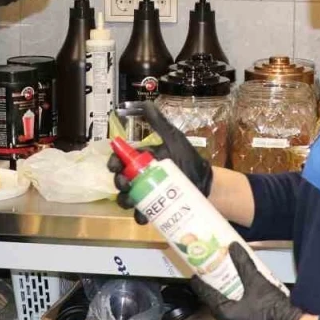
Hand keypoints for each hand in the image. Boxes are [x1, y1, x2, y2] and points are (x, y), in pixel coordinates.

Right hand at [107, 102, 211, 224]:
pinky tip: (144, 215)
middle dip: (119, 182)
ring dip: (125, 200)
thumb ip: (159, 123)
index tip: (115, 166)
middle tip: (126, 183)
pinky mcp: (155, 209)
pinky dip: (140, 216)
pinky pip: (141, 214)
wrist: (206, 181)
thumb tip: (145, 104)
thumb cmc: (188, 158)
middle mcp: (141, 177)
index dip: (114, 163)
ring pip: (127, 199)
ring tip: (133, 200)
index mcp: (142, 160)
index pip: (120, 160)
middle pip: (120, 180)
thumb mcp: (173, 138)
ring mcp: (147, 194)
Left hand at [190, 243, 303, 319]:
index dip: (201, 286)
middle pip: (218, 309)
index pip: (208, 297)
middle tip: (216, 282)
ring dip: (229, 308)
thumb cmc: (273, 308)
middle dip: (217, 296)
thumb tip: (232, 246)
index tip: (194, 277)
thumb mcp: (257, 282)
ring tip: (231, 295)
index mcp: (226, 316)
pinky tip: (245, 311)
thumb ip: (243, 264)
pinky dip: (239, 318)